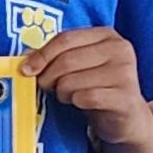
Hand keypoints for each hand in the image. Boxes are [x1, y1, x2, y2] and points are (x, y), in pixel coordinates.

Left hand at [21, 25, 146, 141]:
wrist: (127, 117)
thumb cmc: (97, 87)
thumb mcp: (77, 67)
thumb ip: (54, 57)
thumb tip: (26, 59)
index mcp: (107, 35)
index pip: (65, 39)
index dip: (41, 55)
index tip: (26, 70)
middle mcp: (120, 49)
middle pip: (66, 61)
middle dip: (49, 77)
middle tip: (49, 88)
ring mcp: (126, 73)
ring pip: (71, 81)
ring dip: (62, 93)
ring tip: (70, 96)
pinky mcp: (125, 97)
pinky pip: (85, 98)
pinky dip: (76, 102)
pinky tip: (82, 103)